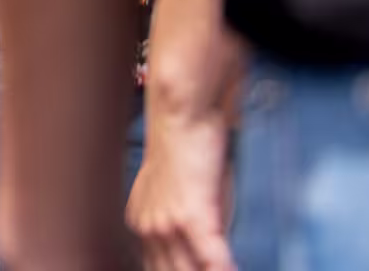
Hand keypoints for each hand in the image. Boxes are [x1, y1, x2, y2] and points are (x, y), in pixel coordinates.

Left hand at [127, 110, 236, 270]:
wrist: (182, 113)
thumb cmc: (190, 149)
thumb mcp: (184, 195)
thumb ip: (188, 229)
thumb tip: (211, 257)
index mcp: (143, 225)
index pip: (159, 270)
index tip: (198, 270)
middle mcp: (149, 229)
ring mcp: (168, 225)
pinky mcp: (193, 217)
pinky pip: (213, 261)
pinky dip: (225, 270)